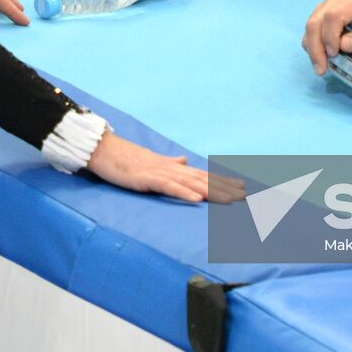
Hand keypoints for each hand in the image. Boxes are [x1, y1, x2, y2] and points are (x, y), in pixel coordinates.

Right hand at [86, 131, 237, 202]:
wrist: (105, 151)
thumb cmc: (127, 160)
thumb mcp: (152, 163)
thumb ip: (169, 163)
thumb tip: (184, 160)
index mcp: (173, 167)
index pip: (203, 175)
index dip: (223, 182)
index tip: (242, 188)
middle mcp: (171, 168)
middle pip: (203, 179)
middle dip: (225, 189)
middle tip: (246, 197)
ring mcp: (160, 172)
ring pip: (191, 183)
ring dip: (212, 191)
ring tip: (230, 199)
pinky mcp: (148, 178)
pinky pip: (169, 187)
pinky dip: (185, 193)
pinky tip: (198, 199)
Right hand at [302, 0, 351, 74]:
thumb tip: (343, 44)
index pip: (333, 16)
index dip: (330, 36)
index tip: (334, 55)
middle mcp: (334, 2)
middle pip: (315, 22)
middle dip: (316, 48)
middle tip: (322, 69)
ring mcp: (324, 8)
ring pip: (309, 28)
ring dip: (312, 50)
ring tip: (321, 68)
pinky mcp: (317, 16)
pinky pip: (308, 32)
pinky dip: (311, 47)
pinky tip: (321, 60)